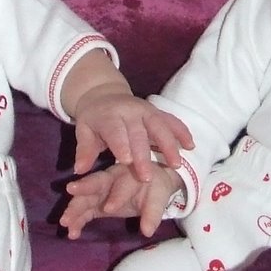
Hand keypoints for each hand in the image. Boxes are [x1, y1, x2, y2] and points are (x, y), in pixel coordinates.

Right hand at [60, 162, 182, 238]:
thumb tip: (148, 231)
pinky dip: (77, 221)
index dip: (116, 196)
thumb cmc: (155, 187)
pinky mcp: (96, 204)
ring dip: (75, 208)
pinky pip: (84, 212)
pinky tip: (71, 233)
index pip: (121, 185)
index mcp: (127, 174)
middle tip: (71, 191)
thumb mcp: (159, 197)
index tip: (109, 208)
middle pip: (96, 183)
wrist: (151, 184)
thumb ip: (152, 213)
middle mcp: (110, 180)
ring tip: (65, 221)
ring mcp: (101, 192)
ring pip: (86, 197)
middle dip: (84, 188)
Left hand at [70, 84, 192, 179]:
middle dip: (144, 154)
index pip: (115, 130)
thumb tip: (79, 170)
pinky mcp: (157, 111)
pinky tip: (191, 145)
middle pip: (138, 133)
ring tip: (176, 164)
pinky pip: (172, 120)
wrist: (104, 94)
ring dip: (169, 144)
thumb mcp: (84, 131)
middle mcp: (130, 111)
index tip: (126, 161)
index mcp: (109, 116)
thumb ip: (84, 150)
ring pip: (160, 125)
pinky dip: (182, 131)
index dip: (120, 144)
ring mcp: (146, 110)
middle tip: (148, 177)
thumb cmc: (94, 120)